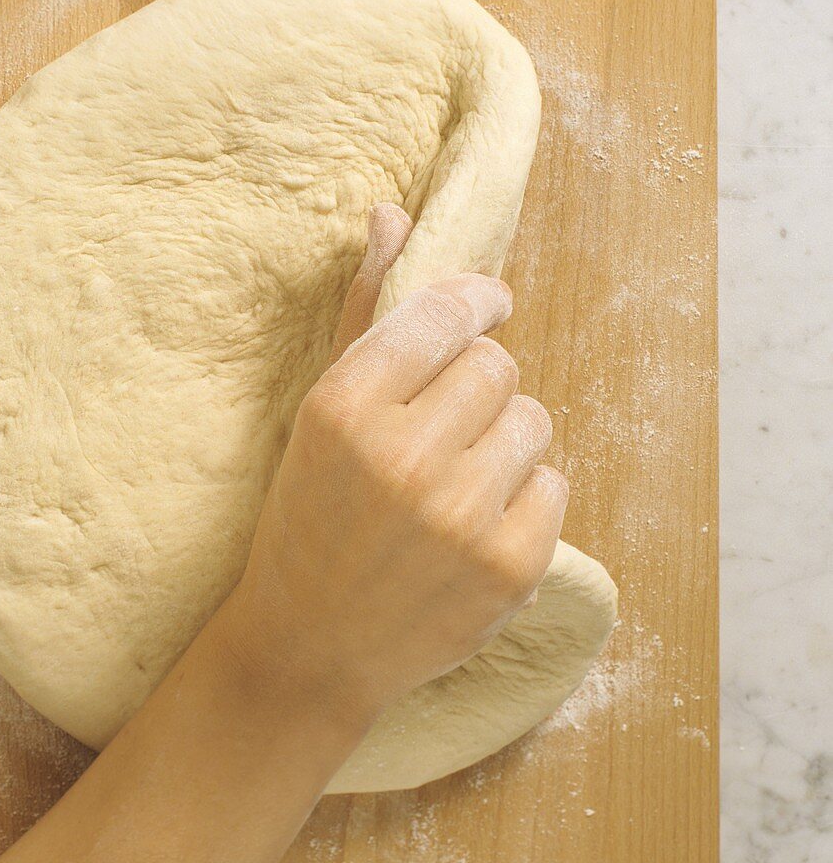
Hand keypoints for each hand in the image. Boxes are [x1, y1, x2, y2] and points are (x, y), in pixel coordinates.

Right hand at [220, 203, 567, 719]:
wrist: (311, 647)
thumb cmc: (307, 518)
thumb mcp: (317, 412)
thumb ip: (364, 311)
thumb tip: (394, 215)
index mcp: (345, 407)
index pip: (447, 312)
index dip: (477, 300)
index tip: (487, 304)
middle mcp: (404, 456)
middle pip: (498, 364)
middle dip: (478, 384)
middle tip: (444, 423)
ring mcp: (463, 516)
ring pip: (532, 419)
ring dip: (504, 438)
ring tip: (456, 476)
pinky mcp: (510, 567)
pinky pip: (555, 485)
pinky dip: (524, 496)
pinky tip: (476, 521)